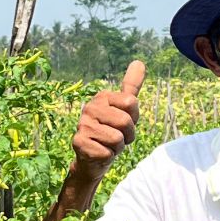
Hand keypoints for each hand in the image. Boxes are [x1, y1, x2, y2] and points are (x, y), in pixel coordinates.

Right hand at [72, 61, 144, 178]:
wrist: (93, 158)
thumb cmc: (111, 130)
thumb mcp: (124, 109)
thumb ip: (131, 86)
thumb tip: (139, 62)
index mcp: (102, 97)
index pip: (131, 102)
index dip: (133, 118)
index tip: (123, 123)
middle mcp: (89, 108)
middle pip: (125, 122)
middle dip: (127, 135)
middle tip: (117, 137)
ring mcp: (82, 125)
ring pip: (117, 139)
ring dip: (117, 147)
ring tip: (107, 144)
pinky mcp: (79, 143)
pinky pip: (108, 153)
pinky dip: (108, 156)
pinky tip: (100, 153)